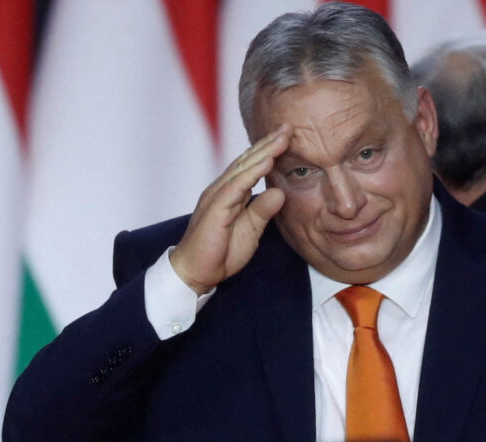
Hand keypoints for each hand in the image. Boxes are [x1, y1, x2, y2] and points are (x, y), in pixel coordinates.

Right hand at [170, 124, 291, 293]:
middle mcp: (223, 188)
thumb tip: (279, 192)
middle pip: (248, 160)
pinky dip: (252, 173)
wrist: (196, 272)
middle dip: (269, 143)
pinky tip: (266, 162)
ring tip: (282, 137)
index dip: (270, 150)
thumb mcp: (251, 229)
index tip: (289, 137)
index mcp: (232, 192)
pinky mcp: (215, 208)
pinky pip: (236, 186)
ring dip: (264, 151)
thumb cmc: (221, 252)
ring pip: (243, 168)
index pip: (252, 166)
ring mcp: (217, 196)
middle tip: (289, 126)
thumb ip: (263, 210)